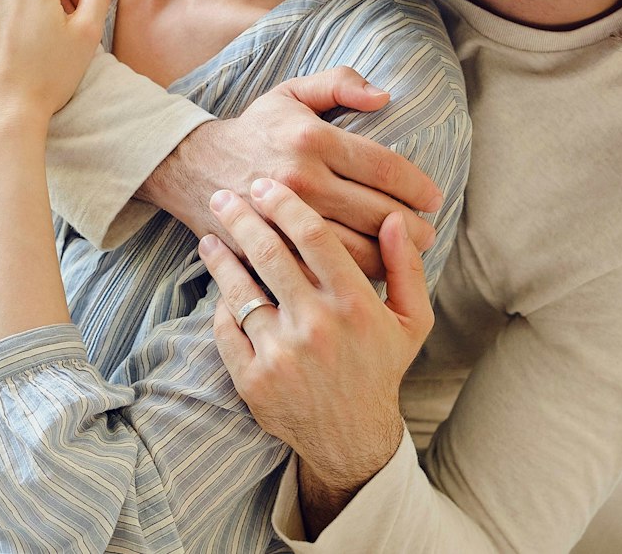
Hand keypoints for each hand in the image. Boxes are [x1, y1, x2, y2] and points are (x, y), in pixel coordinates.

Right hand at [141, 67, 441, 279]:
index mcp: (313, 138)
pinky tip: (369, 272)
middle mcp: (302, 178)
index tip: (433, 198)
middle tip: (428, 233)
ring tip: (407, 255)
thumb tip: (385, 96)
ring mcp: (285, 219)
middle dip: (413, 228)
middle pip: (377, 213)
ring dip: (392, 257)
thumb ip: (340, 83)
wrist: (190, 166)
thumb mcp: (291, 92)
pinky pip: (323, 270)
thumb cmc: (253, 130)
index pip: (384, 167)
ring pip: (357, 249)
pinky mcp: (270, 247)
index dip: (417, 186)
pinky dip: (353, 275)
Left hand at [200, 179, 433, 534]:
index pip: (315, 236)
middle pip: (270, 253)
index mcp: (356, 306)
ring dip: (221, 255)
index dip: (286, 204)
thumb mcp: (411, 321)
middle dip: (242, 217)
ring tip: (211, 234)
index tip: (265, 185)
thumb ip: (405, 266)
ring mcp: (282, 354)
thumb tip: (392, 216)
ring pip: (241, 287)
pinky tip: (218, 283)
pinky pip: (227, 326)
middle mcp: (318, 327)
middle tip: (224, 195)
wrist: (351, 436)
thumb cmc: (380, 367)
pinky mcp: (254, 378)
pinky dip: (221, 300)